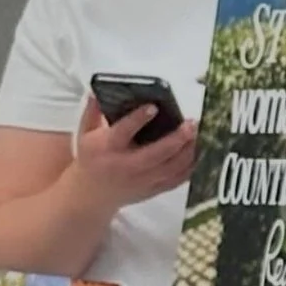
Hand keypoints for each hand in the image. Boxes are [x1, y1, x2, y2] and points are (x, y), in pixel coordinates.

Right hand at [73, 97, 196, 209]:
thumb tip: (98, 90)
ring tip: (200, 135)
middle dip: (176, 138)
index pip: (125, 131)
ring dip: (189, 152)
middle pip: (157, 153)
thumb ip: (92, 110)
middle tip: (191, 124)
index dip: (139, 118)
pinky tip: (200, 155)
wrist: (92, 194)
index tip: (154, 106)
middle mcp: (127, 165)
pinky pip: (176, 181)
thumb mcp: (85, 132)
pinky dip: (190, 169)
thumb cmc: (91, 157)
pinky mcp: (153, 190)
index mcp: (108, 147)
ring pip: (171, 168)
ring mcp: (142, 180)